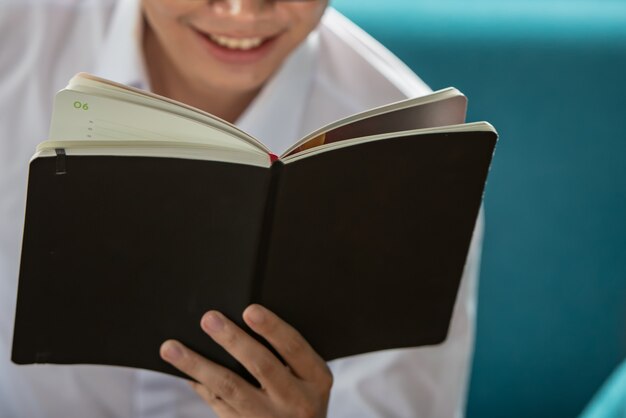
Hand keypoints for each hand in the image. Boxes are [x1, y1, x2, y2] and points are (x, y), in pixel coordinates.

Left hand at [160, 304, 332, 417]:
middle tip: (208, 319)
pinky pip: (219, 405)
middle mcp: (298, 400)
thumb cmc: (302, 393)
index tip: (249, 309)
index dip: (272, 328)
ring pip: (231, 388)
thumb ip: (289, 353)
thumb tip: (242, 315)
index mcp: (317, 378)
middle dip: (232, 340)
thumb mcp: (310, 376)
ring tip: (172, 348)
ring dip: (199, 366)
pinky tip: (184, 371)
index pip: (294, 347)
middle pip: (261, 366)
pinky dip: (200, 385)